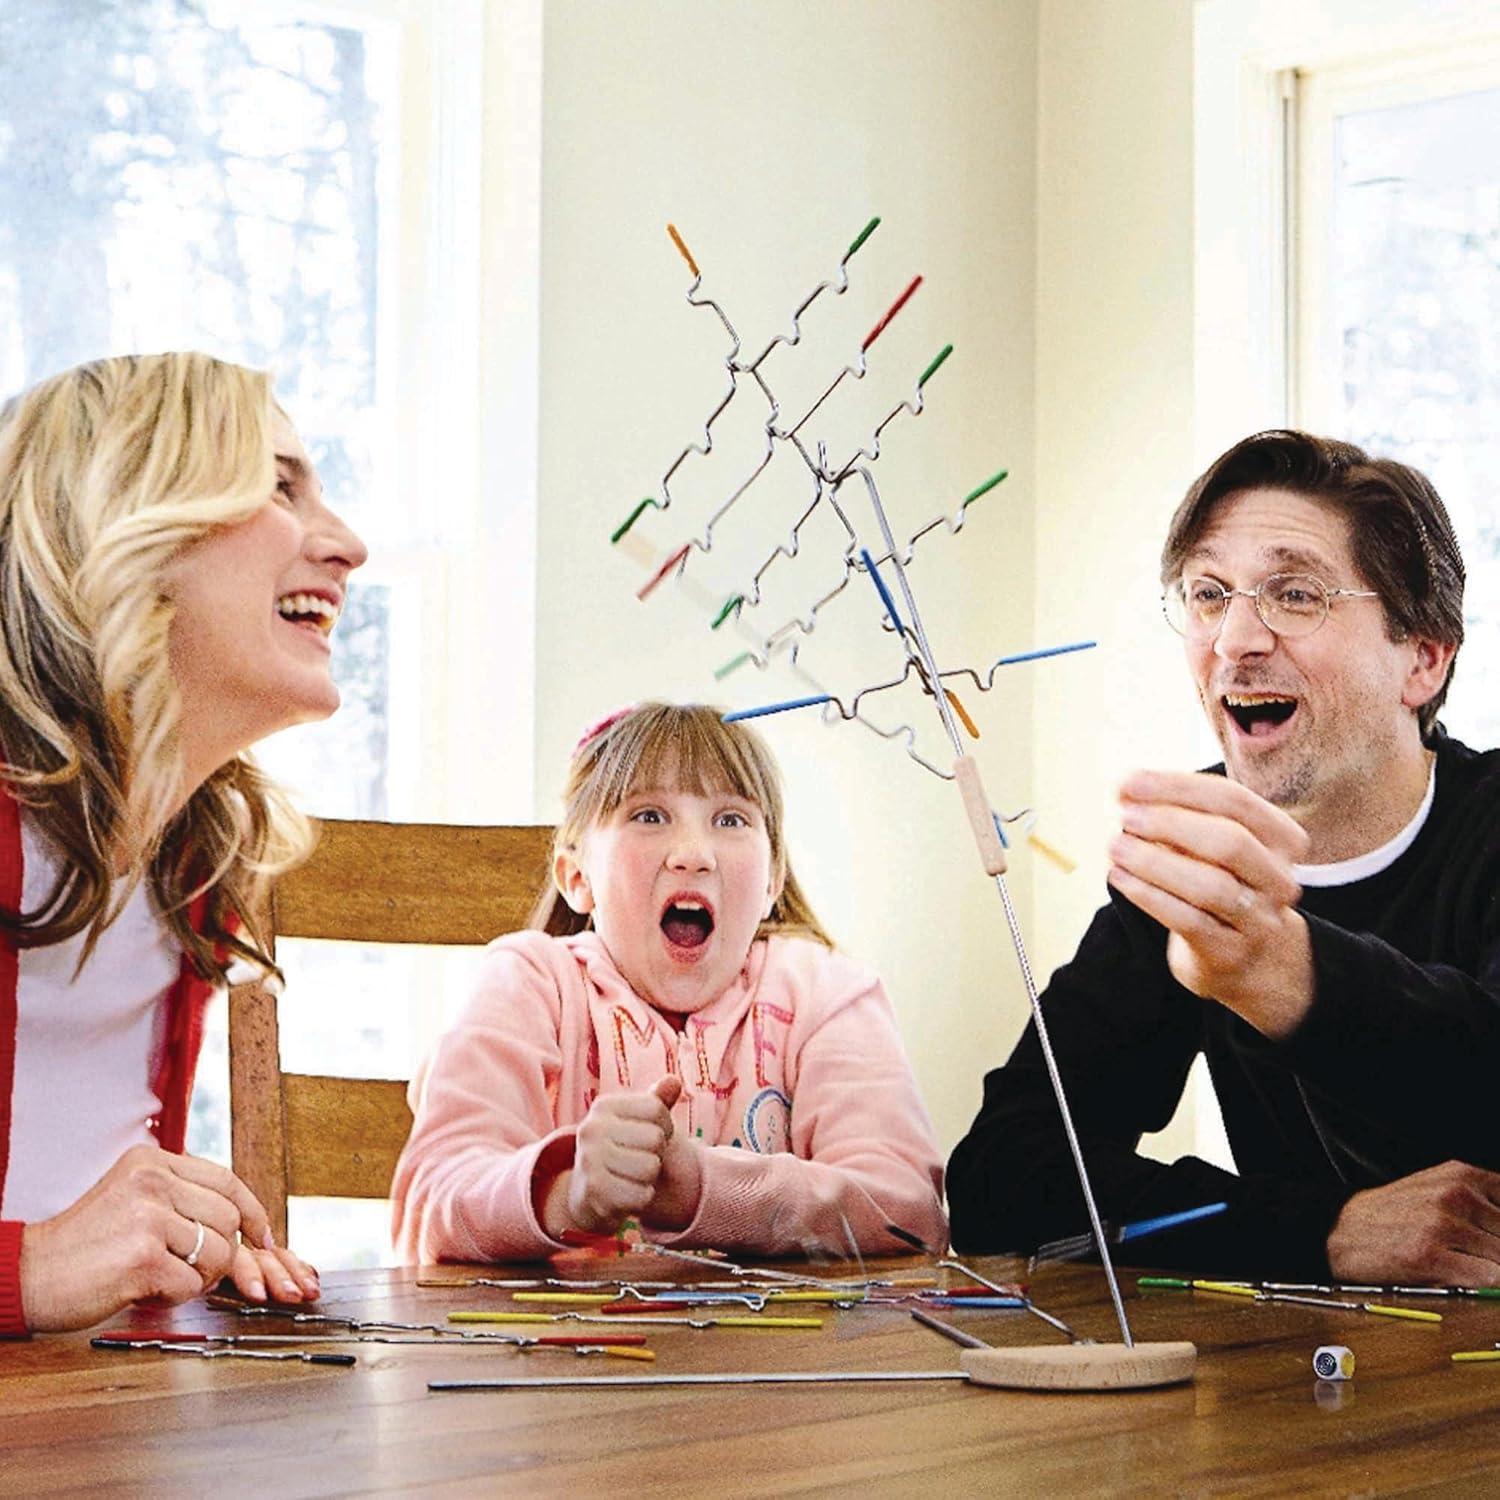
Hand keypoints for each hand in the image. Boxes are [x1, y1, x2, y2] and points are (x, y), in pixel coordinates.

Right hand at [17, 1145, 316, 1331]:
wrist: (29, 1275)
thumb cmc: (84, 1245)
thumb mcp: (131, 1197)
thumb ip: (179, 1195)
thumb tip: (240, 1217)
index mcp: (152, 1161)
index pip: (226, 1180)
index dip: (252, 1212)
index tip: (264, 1237)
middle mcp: (152, 1181)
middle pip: (228, 1218)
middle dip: (221, 1253)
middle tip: (191, 1270)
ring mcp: (148, 1217)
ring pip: (217, 1253)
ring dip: (199, 1278)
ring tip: (163, 1278)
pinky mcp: (143, 1258)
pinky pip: (192, 1284)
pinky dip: (176, 1297)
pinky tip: (146, 1291)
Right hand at [541, 1077, 699, 1236]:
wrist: (587, 1195)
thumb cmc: (621, 1150)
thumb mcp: (637, 1122)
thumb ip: (658, 1101)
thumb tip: (673, 1081)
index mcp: (603, 1106)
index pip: (657, 1109)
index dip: (664, 1126)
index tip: (647, 1137)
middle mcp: (591, 1129)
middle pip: (656, 1138)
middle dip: (656, 1153)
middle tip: (638, 1159)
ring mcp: (589, 1160)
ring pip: (650, 1167)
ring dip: (649, 1177)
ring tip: (632, 1176)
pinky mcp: (594, 1192)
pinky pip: (643, 1195)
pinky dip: (642, 1198)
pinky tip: (627, 1194)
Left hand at [1107, 770, 1311, 1038]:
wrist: (1242, 955)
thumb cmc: (1217, 880)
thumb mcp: (1210, 842)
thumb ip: (1177, 813)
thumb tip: (1126, 789)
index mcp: (1282, 838)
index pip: (1234, 800)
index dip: (1178, 787)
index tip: (1128, 782)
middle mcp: (1279, 878)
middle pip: (1230, 841)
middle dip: (1171, 823)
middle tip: (1125, 817)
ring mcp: (1260, 920)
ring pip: (1211, 886)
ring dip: (1154, 862)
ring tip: (1115, 846)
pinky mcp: (1230, 952)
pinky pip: (1188, 920)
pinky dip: (1148, 895)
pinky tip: (1119, 877)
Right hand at [1327, 1161, 1499, 1284]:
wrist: (1341, 1230)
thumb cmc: (1393, 1214)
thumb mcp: (1439, 1189)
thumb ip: (1482, 1202)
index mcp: (1462, 1174)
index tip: (1493, 1236)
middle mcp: (1456, 1194)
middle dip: (1499, 1250)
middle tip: (1474, 1253)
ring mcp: (1444, 1225)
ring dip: (1493, 1269)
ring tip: (1464, 1264)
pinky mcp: (1432, 1257)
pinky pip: (1490, 1279)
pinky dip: (1485, 1286)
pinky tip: (1461, 1278)